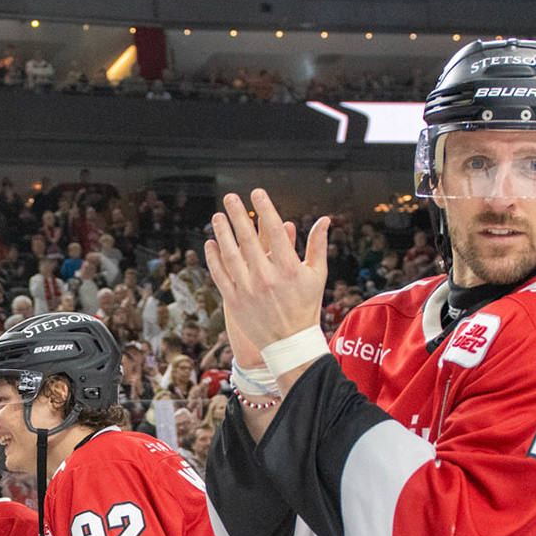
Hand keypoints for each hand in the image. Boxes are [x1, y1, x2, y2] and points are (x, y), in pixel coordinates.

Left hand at [205, 188, 329, 364]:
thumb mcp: (317, 275)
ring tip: (217, 216)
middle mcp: (267, 277)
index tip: (257, 193)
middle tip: (230, 197)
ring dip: (222, 233)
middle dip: (238, 215)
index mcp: (289, 268)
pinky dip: (214, 258)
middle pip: (248, 239)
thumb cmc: (306, 306)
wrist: (289, 343)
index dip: (264, 209)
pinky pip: (221, 274)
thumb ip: (318, 245)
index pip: (274, 231)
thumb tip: (325, 220)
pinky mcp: (235, 301)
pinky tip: (211, 243)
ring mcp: (248, 289)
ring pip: (230, 254)